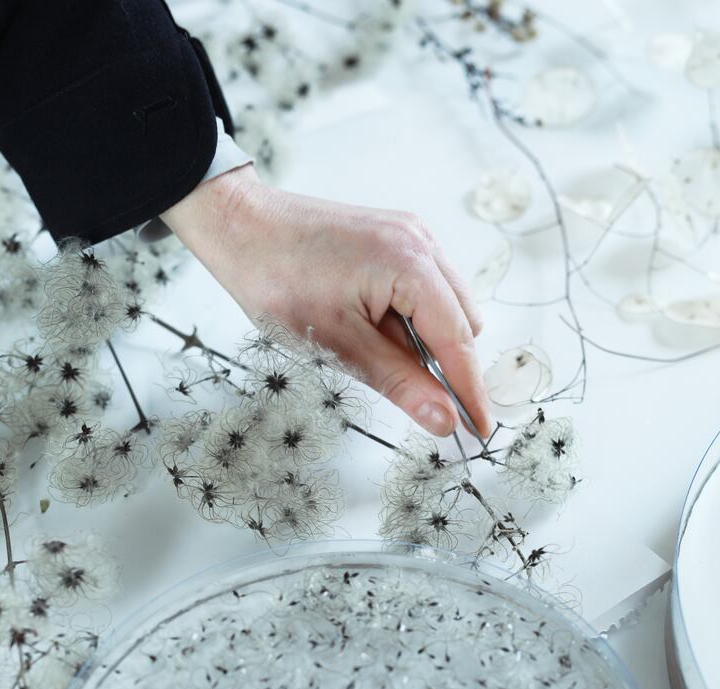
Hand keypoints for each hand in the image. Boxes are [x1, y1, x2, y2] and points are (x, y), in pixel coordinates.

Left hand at [161, 163, 491, 438]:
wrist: (240, 226)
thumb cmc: (278, 279)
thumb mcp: (340, 345)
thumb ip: (400, 384)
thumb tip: (443, 420)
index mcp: (410, 265)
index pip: (459, 342)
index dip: (470, 392)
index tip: (479, 431)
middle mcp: (420, 243)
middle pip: (463, 323)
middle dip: (449, 365)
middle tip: (419, 400)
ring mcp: (410, 235)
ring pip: (448, 306)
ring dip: (429, 341)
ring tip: (377, 354)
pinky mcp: (396, 237)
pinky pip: (426, 287)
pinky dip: (413, 317)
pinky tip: (375, 328)